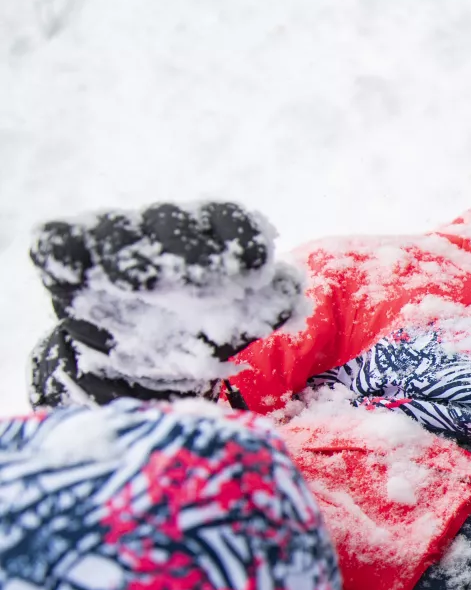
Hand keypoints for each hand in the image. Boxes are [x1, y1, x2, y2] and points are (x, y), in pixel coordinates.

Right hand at [26, 202, 300, 406]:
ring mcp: (112, 239)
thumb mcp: (240, 322)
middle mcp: (164, 229)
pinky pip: (59, 243)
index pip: (233, 224)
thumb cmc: (202, 332)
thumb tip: (291, 285)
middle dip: (188, 250)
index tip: (254, 266)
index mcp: (214, 235)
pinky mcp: (67, 254)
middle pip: (174, 223)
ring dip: (129, 254)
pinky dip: (66, 251)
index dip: (243, 242)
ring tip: (140, 283)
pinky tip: (78, 272)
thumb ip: (271, 304)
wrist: (141, 366)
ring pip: (117, 230)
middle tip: (198, 284)